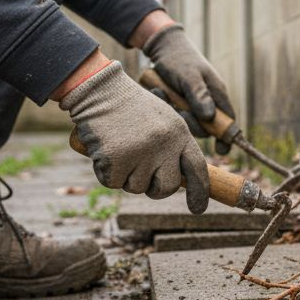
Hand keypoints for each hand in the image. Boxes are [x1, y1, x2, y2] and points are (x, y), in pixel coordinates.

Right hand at [60, 62, 209, 212]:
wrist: (99, 90)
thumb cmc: (130, 106)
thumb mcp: (162, 119)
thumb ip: (174, 147)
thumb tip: (181, 181)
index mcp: (179, 133)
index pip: (197, 169)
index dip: (200, 192)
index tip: (197, 209)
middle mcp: (164, 145)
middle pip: (166, 188)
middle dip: (155, 189)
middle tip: (142, 175)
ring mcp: (140, 154)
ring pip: (137, 187)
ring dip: (127, 177)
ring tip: (121, 149)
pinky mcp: (115, 161)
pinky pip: (113, 183)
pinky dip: (107, 173)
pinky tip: (105, 151)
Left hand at [142, 24, 235, 153]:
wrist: (160, 47)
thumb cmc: (179, 58)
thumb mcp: (189, 75)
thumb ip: (199, 95)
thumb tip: (209, 117)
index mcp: (216, 95)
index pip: (228, 122)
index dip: (226, 137)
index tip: (220, 149)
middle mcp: (206, 103)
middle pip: (204, 127)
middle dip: (191, 123)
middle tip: (180, 111)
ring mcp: (190, 106)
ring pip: (187, 123)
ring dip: (174, 113)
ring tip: (164, 93)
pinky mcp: (176, 106)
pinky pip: (172, 115)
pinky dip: (164, 106)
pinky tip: (157, 91)